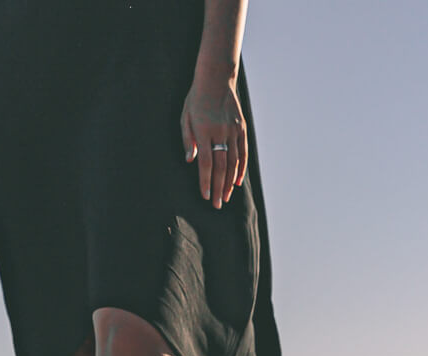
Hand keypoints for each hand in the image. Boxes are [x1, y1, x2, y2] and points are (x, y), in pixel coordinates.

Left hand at [181, 72, 247, 208]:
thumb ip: (187, 139)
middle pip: (221, 167)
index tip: (206, 196)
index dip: (206, 182)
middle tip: (217, 205)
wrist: (216, 79)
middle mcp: (220, 133)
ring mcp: (233, 131)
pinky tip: (237, 181)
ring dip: (229, 182)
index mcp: (204, 132)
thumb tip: (190, 161)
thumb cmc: (195, 99)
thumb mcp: (185, 117)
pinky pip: (242, 152)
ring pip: (233, 162)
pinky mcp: (241, 128)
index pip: (206, 163)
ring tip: (226, 197)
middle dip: (219, 188)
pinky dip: (241, 168)